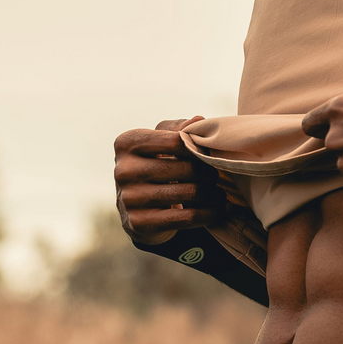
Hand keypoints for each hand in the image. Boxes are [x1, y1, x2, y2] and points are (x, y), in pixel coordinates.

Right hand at [113, 116, 223, 243]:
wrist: (136, 209)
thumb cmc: (154, 166)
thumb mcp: (160, 143)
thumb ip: (178, 129)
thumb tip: (198, 120)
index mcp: (126, 142)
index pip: (177, 141)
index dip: (199, 148)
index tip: (209, 154)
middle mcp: (123, 169)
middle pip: (186, 168)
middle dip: (209, 173)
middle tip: (216, 177)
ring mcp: (129, 198)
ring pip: (190, 193)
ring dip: (213, 194)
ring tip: (219, 193)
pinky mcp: (139, 222)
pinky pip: (187, 217)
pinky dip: (209, 214)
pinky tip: (218, 209)